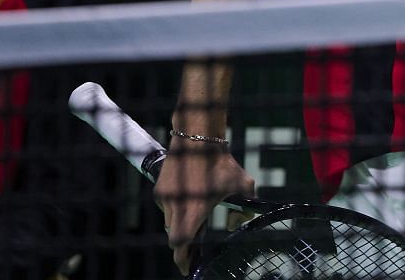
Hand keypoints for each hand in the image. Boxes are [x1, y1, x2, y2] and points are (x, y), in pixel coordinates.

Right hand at [157, 143, 254, 274]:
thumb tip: (240, 221)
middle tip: (197, 249)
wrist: (197, 136)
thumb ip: (245, 206)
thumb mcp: (242, 184)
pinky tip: (191, 199)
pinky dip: (177, 209)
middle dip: (186, 243)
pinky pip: (167, 207)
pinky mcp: (160, 189)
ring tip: (197, 218)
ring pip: (170, 221)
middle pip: (175, 236)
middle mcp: (175, 207)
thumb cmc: (222, 162)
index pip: (181, 244)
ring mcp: (165, 198)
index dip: (183, 259)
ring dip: (181, 224)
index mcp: (193, 210)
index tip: (188, 268)